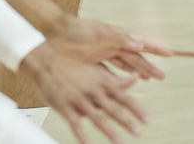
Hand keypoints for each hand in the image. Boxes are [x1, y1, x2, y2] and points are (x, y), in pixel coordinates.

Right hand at [20, 39, 147, 143]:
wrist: (46, 58)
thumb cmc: (73, 62)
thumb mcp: (97, 67)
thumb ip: (116, 77)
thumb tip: (137, 77)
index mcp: (102, 81)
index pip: (124, 97)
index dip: (136, 109)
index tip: (146, 120)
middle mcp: (93, 90)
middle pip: (113, 108)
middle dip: (127, 121)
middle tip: (139, 132)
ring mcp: (79, 98)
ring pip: (96, 116)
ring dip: (109, 130)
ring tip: (119, 141)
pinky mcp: (64, 105)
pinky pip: (74, 123)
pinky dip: (81, 135)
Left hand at [51, 15, 171, 82]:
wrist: (56, 32)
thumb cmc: (78, 31)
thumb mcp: (100, 35)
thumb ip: (120, 39)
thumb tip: (141, 44)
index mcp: (117, 36)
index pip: (141, 43)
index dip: (155, 48)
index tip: (170, 54)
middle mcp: (113, 44)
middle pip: (136, 58)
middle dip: (150, 66)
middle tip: (163, 77)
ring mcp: (104, 52)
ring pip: (126, 64)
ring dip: (139, 71)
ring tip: (150, 79)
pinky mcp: (95, 61)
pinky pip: (113, 69)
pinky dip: (122, 76)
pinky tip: (127, 81)